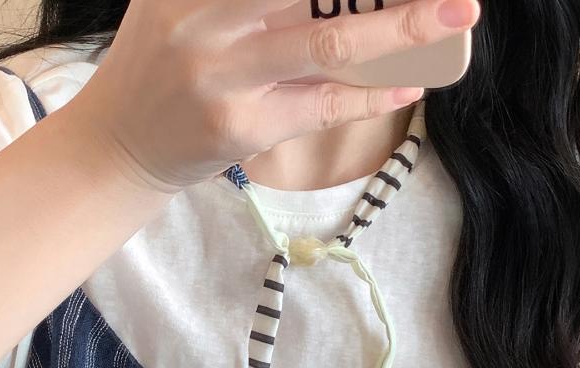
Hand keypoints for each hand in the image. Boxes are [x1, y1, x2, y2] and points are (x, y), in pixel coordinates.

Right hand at [62, 0, 479, 192]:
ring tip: (457, 15)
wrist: (122, 141)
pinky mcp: (242, 129)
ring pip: (326, 42)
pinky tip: (410, 82)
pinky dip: (372, 94)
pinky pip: (322, 106)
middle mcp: (203, 17)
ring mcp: (223, 77)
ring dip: (401, 28)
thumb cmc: (164, 61)